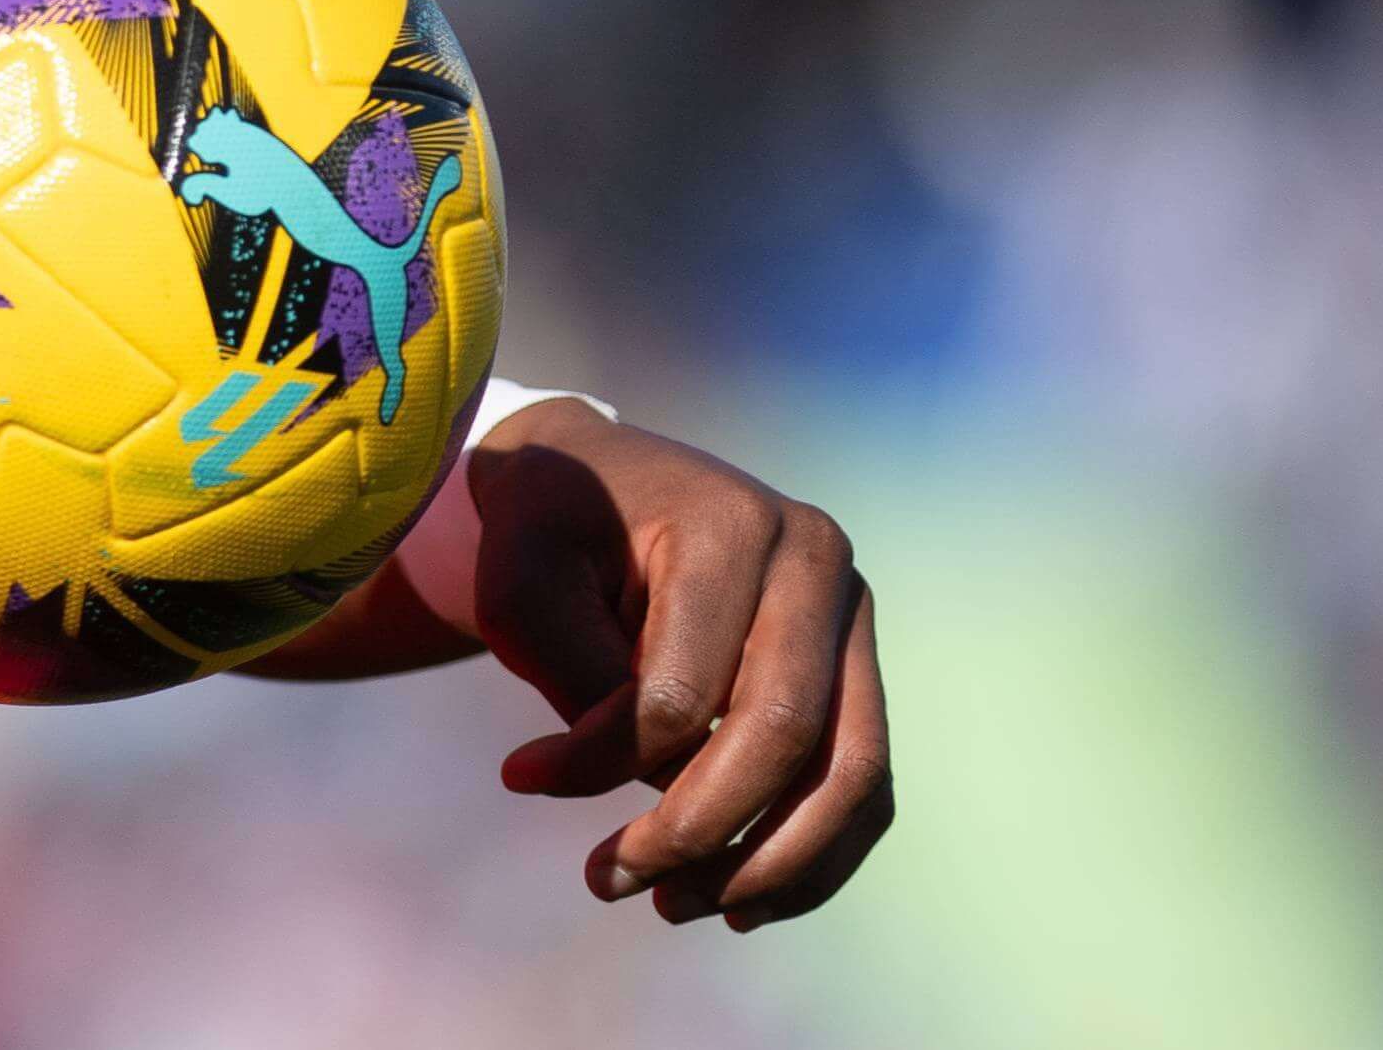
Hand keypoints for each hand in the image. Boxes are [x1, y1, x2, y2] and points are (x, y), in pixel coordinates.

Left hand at [461, 404, 890, 927]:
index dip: (602, 759)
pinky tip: (739, 901)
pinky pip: (861, 785)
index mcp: (733, 523)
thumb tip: (644, 791)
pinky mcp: (856, 668)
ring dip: (768, 866)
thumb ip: (580, 682)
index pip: (681, 688)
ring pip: (849, 774)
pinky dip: (812, 857)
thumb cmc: (550, 531)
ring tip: (673, 906)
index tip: (521, 775)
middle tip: (607, 881)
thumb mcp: (524, 586)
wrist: (596, 477)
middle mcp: (815, 560)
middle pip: (783, 735)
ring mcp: (850, 614)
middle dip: (697, 833)